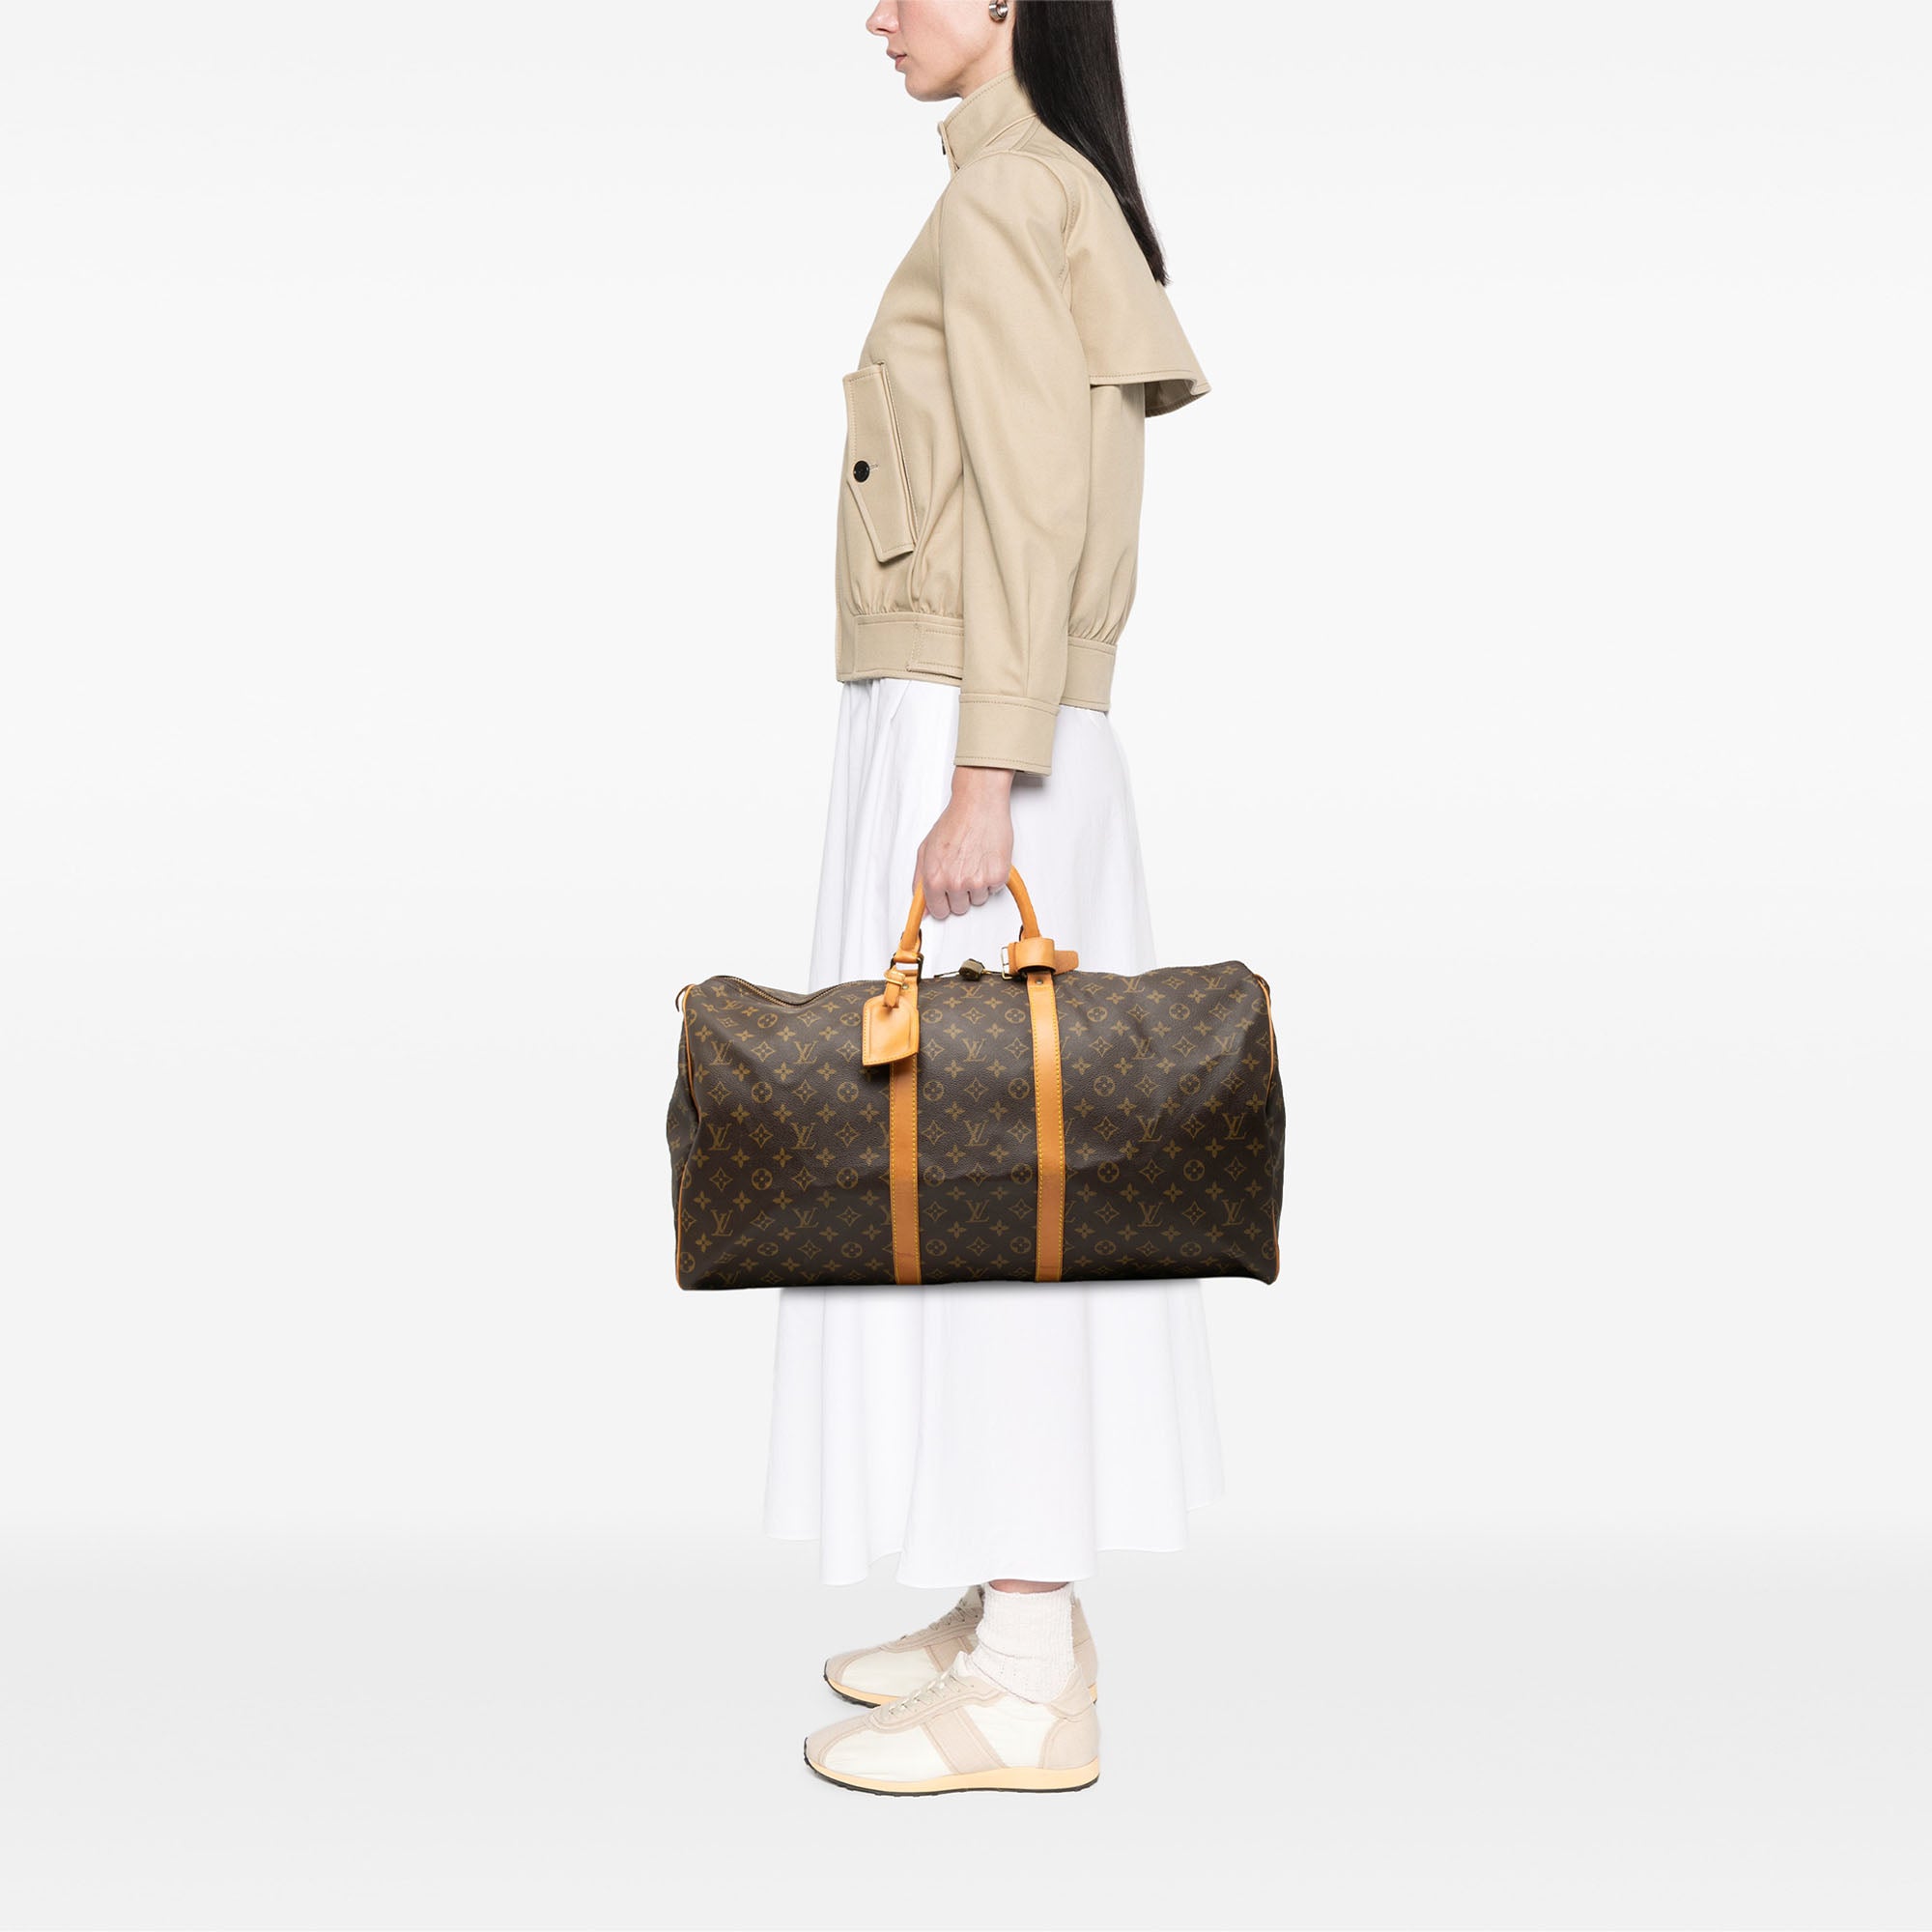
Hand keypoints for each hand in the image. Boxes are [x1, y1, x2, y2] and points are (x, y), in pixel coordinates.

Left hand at [915, 766, 1013, 918]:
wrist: (978, 804)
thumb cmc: (954, 822)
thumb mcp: (926, 850)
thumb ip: (920, 881)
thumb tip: (921, 910)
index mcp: (934, 879)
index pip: (939, 911)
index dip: (943, 902)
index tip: (947, 893)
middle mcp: (954, 883)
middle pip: (960, 908)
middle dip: (961, 893)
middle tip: (963, 869)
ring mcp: (977, 881)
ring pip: (978, 900)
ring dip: (978, 885)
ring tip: (975, 860)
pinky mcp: (997, 876)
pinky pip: (994, 889)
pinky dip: (993, 876)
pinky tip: (986, 858)